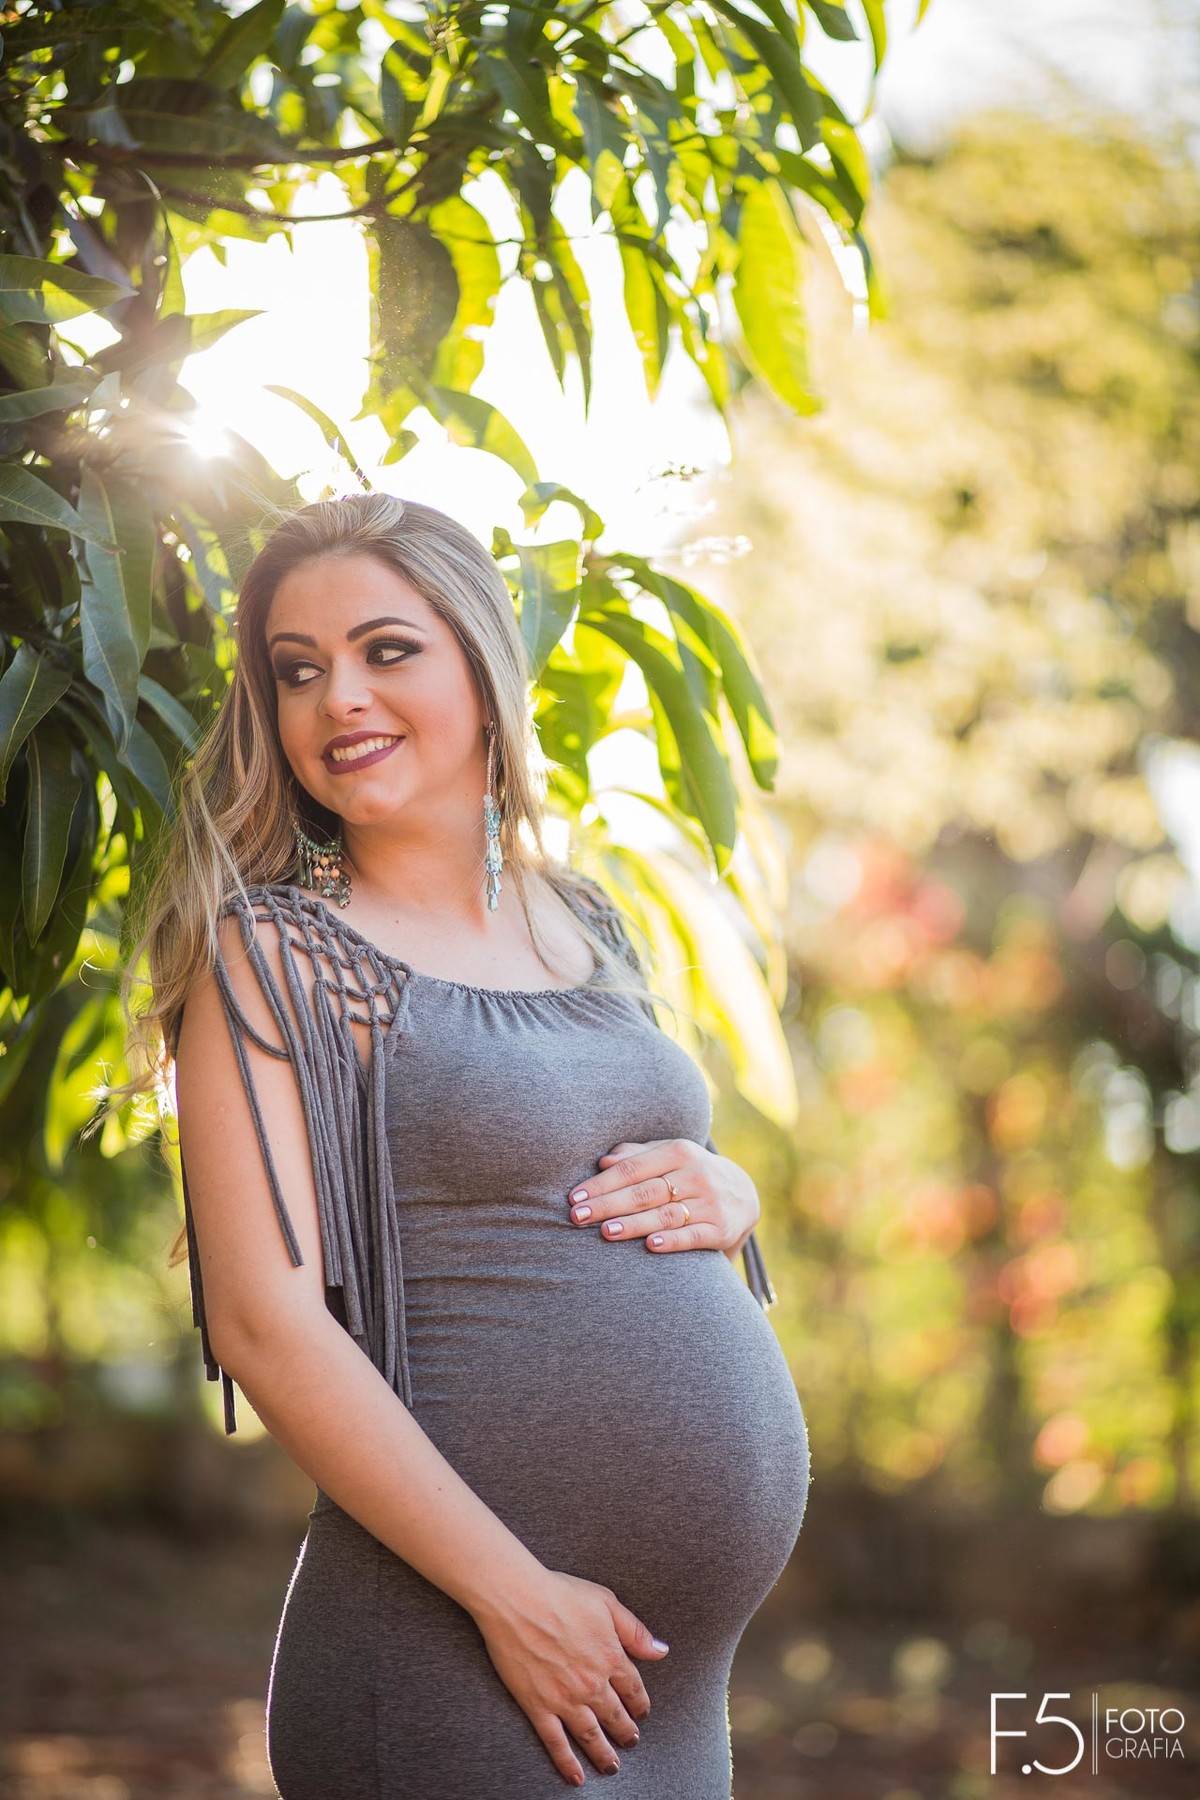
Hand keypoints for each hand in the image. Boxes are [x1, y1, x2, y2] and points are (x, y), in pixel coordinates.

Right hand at [471, 1564, 669, 1785]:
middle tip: (631, 1742)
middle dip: (626, 1732)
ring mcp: (565, 1698)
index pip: (633, 1689)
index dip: (640, 1704)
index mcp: (611, 1656)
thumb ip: (635, 1630)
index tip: (642, 1712)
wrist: (518, 1600)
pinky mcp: (539, 1706)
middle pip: (615, 1716)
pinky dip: (567, 1763)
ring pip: (591, 1735)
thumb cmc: (560, 1594)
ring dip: (604, 1754)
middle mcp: (592, 1683)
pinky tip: (575, 1777)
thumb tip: (660, 1650)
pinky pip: (556, 1743)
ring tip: (612, 1767)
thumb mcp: (606, 1602)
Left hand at [567, 1138, 759, 1262]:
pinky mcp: (720, 1228)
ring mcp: (710, 1201)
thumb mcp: (668, 1156)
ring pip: (665, 1214)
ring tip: (607, 1232)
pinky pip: (693, 1235)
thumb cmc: (689, 1173)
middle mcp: (696, 1173)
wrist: (743, 1194)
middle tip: (578, 1217)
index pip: (632, 1168)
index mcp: (678, 1151)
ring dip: (635, 1224)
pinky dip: (673, 1241)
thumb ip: (636, 1156)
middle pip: (644, 1191)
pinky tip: (651, 1245)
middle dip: (608, 1205)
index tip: (575, 1198)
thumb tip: (603, 1160)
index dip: (602, 1183)